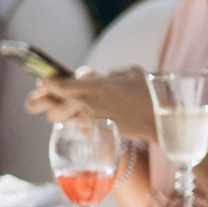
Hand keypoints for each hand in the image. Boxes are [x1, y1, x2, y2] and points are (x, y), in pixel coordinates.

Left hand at [27, 66, 152, 133]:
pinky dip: (73, 123)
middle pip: (50, 106)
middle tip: (46, 95)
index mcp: (95, 86)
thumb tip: (92, 78)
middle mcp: (89, 104)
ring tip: (63, 105)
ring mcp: (91, 120)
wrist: (163, 117)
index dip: (47, 83)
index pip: (58, 85)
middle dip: (44, 101)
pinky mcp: (97, 133)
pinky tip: (80, 116)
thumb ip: (105, 76)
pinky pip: (74, 128)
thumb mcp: (127, 73)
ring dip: (58, 112)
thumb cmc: (149, 90)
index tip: (43, 81)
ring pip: (58, 120)